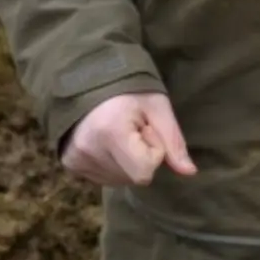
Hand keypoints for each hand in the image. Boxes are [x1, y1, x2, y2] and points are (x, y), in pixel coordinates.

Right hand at [60, 92, 196, 186]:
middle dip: (141, 157)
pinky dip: (112, 165)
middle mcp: (87, 150)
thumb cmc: (130, 89)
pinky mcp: (69, 164)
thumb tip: (190, 173)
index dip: (154, 152)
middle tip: (134, 129)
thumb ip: (173, 141)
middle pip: (132, 178)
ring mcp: (75, 159)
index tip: (148, 128)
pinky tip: (108, 143)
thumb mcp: (158, 107)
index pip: (144, 171)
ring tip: (120, 134)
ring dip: (127, 162)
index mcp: (110, 133)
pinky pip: (102, 178)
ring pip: (118, 180)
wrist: (91, 79)